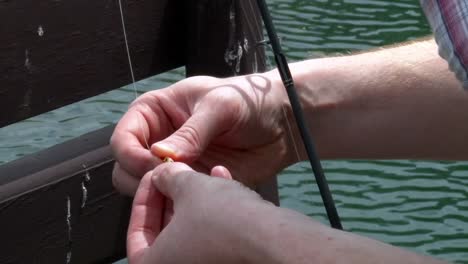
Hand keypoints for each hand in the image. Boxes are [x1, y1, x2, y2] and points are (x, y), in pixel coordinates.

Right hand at [111, 74, 296, 194]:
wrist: (280, 123)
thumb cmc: (248, 100)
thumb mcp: (219, 106)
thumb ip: (191, 131)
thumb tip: (160, 153)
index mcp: (155, 112)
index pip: (123, 139)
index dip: (132, 155)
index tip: (154, 164)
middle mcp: (159, 139)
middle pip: (126, 168)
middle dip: (143, 178)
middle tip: (173, 179)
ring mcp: (175, 164)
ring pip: (146, 189)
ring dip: (161, 193)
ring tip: (189, 186)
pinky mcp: (192, 182)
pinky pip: (174, 200)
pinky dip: (181, 204)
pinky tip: (203, 195)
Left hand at [127, 162, 274, 263]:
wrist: (272, 239)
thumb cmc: (223, 220)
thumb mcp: (189, 188)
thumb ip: (168, 178)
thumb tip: (163, 173)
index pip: (137, 232)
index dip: (143, 197)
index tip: (154, 177)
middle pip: (166, 230)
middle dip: (173, 195)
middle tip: (176, 174)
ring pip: (194, 230)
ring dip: (198, 198)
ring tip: (205, 173)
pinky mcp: (231, 261)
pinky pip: (214, 235)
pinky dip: (216, 210)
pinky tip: (224, 181)